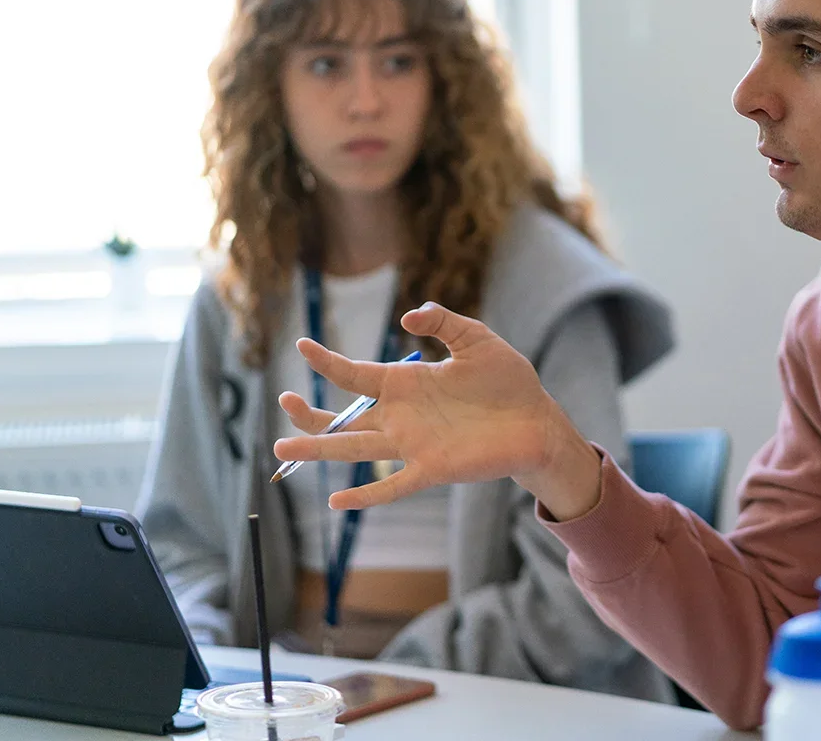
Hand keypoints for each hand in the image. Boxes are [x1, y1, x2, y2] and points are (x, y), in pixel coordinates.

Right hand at [274, 302, 603, 519]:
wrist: (537, 419)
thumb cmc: (508, 381)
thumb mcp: (475, 338)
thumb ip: (441, 321)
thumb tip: (406, 318)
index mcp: (407, 383)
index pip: (356, 374)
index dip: (328, 361)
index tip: (302, 344)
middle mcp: (401, 416)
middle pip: (344, 417)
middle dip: (310, 413)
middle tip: (283, 401)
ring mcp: (412, 444)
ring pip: (355, 448)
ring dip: (320, 449)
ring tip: (283, 447)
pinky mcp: (432, 469)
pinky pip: (391, 485)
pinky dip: (365, 495)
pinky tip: (336, 501)